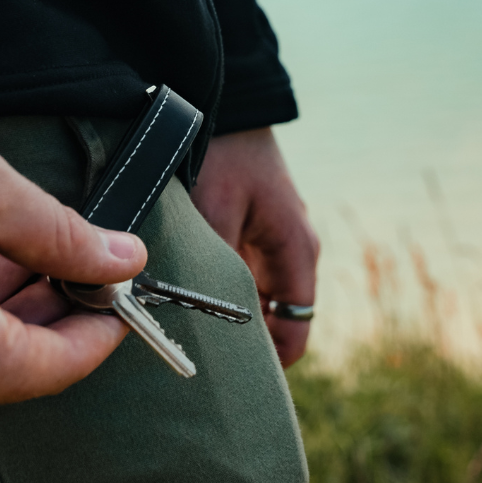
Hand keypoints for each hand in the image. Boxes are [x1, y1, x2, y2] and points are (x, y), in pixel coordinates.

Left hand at [190, 127, 317, 366]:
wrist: (226, 101)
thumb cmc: (223, 155)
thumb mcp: (214, 214)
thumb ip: (214, 268)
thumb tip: (199, 319)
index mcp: (296, 252)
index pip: (293, 331)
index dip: (267, 364)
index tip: (228, 381)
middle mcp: (293, 249)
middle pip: (275, 318)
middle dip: (242, 341)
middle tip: (196, 360)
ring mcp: (274, 236)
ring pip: (256, 296)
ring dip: (229, 311)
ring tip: (186, 329)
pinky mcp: (254, 225)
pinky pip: (242, 271)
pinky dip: (222, 285)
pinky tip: (185, 289)